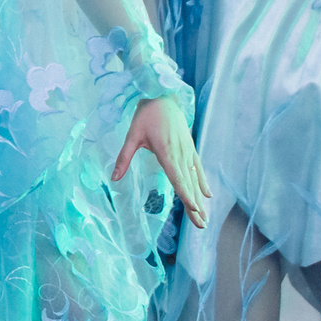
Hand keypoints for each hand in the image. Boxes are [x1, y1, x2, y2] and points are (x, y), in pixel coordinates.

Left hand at [112, 94, 208, 229]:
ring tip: (205, 217)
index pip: (177, 178)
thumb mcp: (131, 135)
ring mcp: (187, 151)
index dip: (185, 194)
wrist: (163, 95)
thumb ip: (123, 158)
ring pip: (195, 179)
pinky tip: (208, 195)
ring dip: (200, 199)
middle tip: (202, 226)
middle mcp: (180, 154)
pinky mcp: (190, 148)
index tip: (194, 209)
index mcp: (166, 152)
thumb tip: (113, 178)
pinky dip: (202, 181)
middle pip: (188, 184)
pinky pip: (198, 168)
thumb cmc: (146, 115)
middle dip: (195, 206)